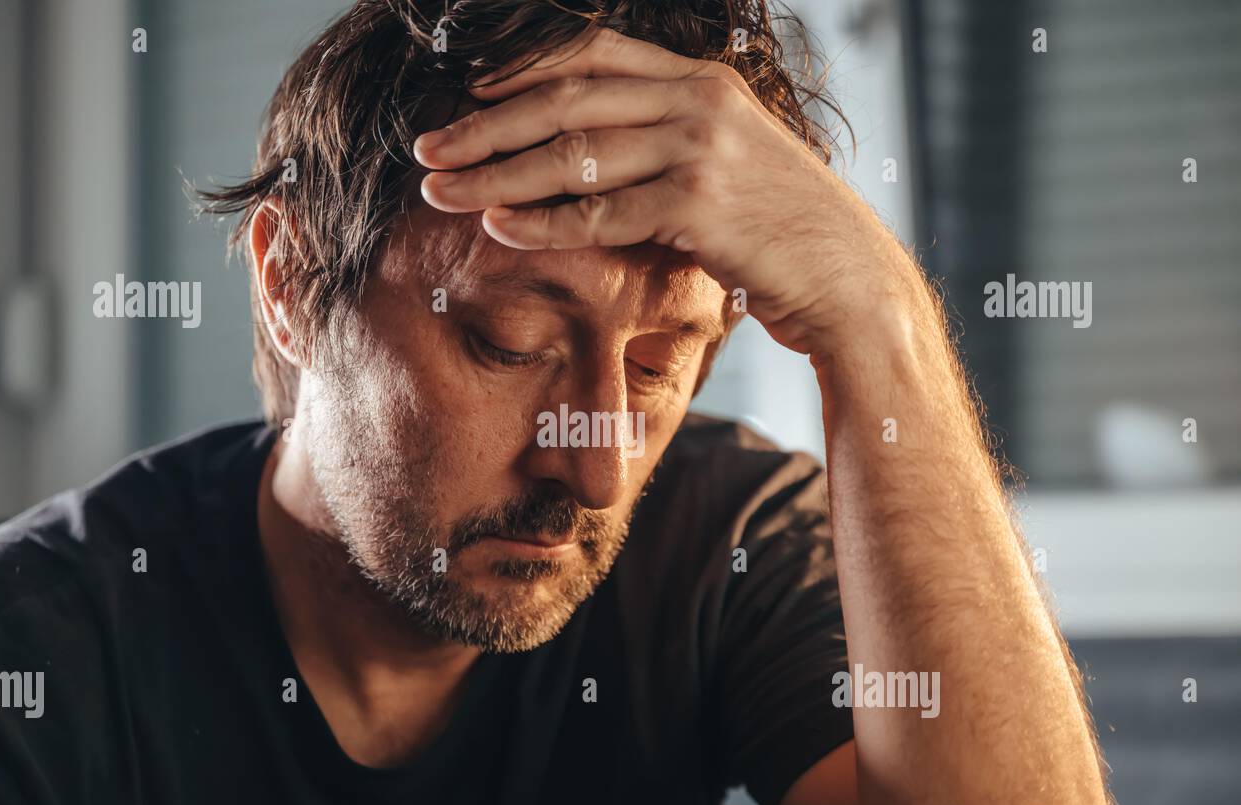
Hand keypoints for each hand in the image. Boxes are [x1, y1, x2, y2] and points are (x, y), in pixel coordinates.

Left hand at [412, 27, 930, 357]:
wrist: (848, 277)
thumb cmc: (781, 229)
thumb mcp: (731, 159)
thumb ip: (669, 138)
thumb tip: (592, 149)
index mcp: (702, 81)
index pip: (593, 55)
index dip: (521, 70)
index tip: (466, 94)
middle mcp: (699, 102)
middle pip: (566, 99)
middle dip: (485, 125)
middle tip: (428, 149)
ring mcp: (700, 150)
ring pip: (572, 155)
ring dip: (495, 175)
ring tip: (441, 192)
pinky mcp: (698, 206)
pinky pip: (598, 215)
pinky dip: (542, 223)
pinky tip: (498, 227)